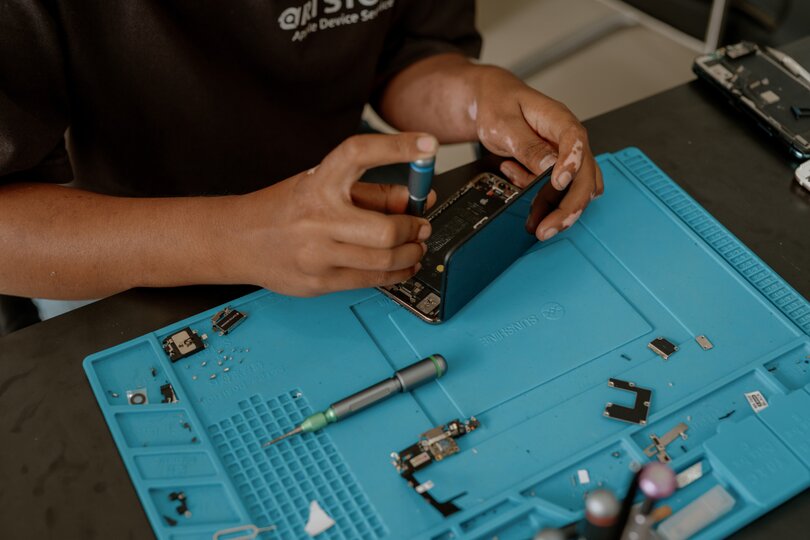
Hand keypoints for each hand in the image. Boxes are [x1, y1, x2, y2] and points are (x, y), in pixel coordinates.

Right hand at [233, 133, 436, 295]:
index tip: (427, 145)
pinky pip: (371, 280)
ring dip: (412, 253)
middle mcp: (317, 218)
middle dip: (415, 229)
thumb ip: (371, 193)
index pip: (359, 154)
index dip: (397, 147)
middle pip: (385, 230)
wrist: (238, 241)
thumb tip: (416, 199)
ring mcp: (317, 255)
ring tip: (416, 247)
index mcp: (318, 183)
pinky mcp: (319, 282)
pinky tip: (403, 265)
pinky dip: (397, 273)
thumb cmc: (284, 209)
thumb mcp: (322, 186)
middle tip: (422, 226)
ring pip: (384, 260)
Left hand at [471, 67, 602, 239]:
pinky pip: (558, 192)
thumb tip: (547, 167)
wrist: (492, 102)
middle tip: (547, 228)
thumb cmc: (499, 104)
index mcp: (559, 120)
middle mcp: (568, 140)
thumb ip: (526, 145)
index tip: (558, 183)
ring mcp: (565, 156)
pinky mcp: (557, 169)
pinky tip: (518, 183)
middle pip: (583, 175)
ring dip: (558, 211)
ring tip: (535, 224)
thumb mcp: (503, 123)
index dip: (571, 163)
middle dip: (568, 206)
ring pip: (576, 190)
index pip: (575, 140)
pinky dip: (542, 200)